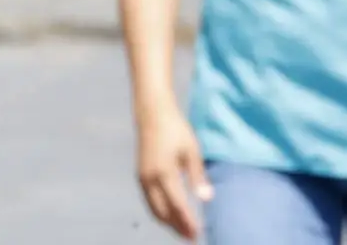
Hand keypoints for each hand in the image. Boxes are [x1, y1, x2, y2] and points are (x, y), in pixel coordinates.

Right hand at [135, 102, 211, 239]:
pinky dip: (160, 212)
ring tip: (183, 231)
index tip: (198, 235)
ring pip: (153, 209)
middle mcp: (150, 178)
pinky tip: (171, 215)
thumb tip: (206, 199)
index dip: (187, 222)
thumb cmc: (176, 130)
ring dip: (168, 222)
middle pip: (162, 212)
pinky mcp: (140, 176)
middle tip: (192, 237)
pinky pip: (149, 201)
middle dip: (177, 227)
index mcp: (164, 172)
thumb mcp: (191, 151)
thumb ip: (198, 176)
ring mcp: (142, 178)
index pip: (177, 205)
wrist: (151, 114)